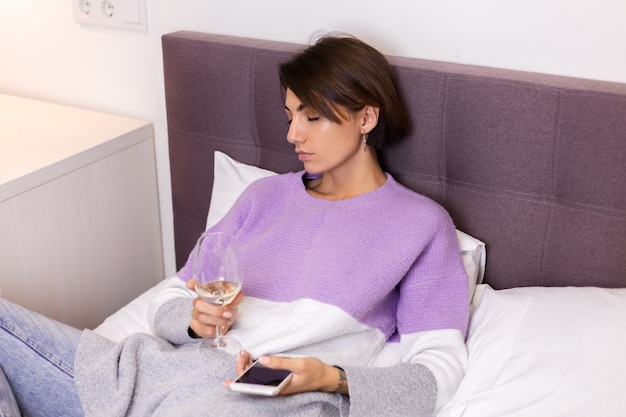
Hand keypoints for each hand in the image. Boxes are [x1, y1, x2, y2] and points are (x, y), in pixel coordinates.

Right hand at [186, 278, 244, 337]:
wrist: (217, 325)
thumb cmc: (223, 310)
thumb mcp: (229, 304)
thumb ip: (234, 299)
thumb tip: (240, 294)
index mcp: (205, 294)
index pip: (195, 286)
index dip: (192, 284)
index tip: (191, 283)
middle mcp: (197, 302)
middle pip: (199, 304)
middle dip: (216, 311)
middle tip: (228, 314)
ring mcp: (195, 314)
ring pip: (202, 317)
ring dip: (218, 321)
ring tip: (227, 321)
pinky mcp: (195, 326)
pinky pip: (204, 329)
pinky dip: (215, 330)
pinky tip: (221, 328)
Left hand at [224, 350, 348, 395]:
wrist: (325, 376)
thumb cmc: (314, 371)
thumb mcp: (299, 365)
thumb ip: (280, 363)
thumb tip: (262, 359)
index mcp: (276, 388)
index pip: (252, 386)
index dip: (240, 378)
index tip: (233, 369)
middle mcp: (273, 388)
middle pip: (250, 381)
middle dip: (242, 367)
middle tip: (243, 352)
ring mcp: (274, 384)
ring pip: (254, 378)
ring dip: (247, 366)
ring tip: (245, 353)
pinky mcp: (276, 379)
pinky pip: (260, 375)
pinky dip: (253, 367)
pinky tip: (251, 359)